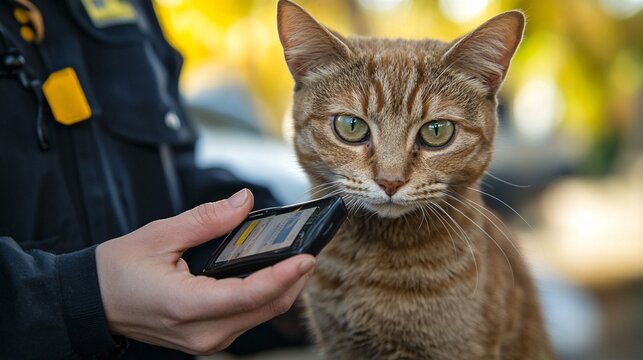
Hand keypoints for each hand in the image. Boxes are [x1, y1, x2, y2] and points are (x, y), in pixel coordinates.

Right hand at [95, 189, 315, 354]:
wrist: (93, 302)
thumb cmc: (118, 270)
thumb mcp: (159, 235)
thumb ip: (207, 220)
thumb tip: (244, 202)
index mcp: (187, 306)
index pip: (250, 294)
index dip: (284, 275)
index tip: (307, 255)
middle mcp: (202, 333)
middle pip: (265, 308)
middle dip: (293, 280)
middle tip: (310, 249)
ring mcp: (206, 340)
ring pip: (261, 315)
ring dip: (283, 288)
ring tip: (296, 257)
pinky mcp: (207, 338)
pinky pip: (248, 318)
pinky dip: (265, 295)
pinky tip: (272, 273)